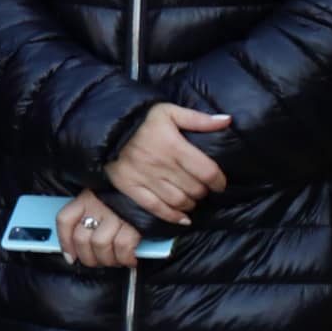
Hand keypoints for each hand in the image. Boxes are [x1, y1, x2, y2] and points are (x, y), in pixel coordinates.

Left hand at [57, 193, 146, 268]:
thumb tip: (79, 246)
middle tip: (96, 262)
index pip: (64, 220)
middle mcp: (98, 205)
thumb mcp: (103, 202)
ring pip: (100, 245)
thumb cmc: (127, 201)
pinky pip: (123, 247)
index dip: (64, 242)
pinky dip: (125, 258)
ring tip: (114, 262)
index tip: (70, 257)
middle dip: (88, 258)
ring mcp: (116, 214)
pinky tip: (129, 260)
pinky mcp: (135, 223)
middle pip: (81, 238)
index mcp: (86, 199)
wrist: (156, 191)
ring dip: (106, 260)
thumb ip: (91, 218)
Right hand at [104, 104, 232, 225]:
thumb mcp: (169, 112)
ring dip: (190, 203)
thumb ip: (198, 119)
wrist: (104, 127)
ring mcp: (146, 178)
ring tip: (191, 199)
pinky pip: (155, 207)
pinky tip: (182, 219)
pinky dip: (172, 216)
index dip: (218, 181)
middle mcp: (162, 165)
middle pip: (194, 188)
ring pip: (178, 200)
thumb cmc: (141, 119)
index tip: (219, 184)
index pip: (207, 172)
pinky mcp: (131, 187)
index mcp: (175, 146)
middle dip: (202, 191)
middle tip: (201, 189)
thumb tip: (227, 121)